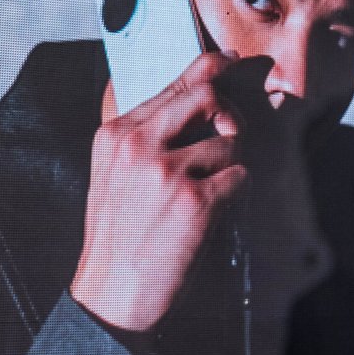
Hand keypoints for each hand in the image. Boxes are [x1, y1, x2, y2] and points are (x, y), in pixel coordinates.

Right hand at [70, 52, 249, 332]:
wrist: (112, 293)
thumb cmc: (122, 231)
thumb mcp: (117, 171)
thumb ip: (150, 130)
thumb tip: (199, 85)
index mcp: (118, 132)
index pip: (178, 81)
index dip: (214, 67)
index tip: (233, 61)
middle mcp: (140, 144)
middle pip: (210, 97)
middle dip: (231, 115)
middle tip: (230, 139)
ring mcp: (167, 171)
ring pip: (233, 140)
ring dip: (232, 164)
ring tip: (209, 190)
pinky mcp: (195, 200)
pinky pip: (241, 175)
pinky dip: (236, 193)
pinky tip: (213, 212)